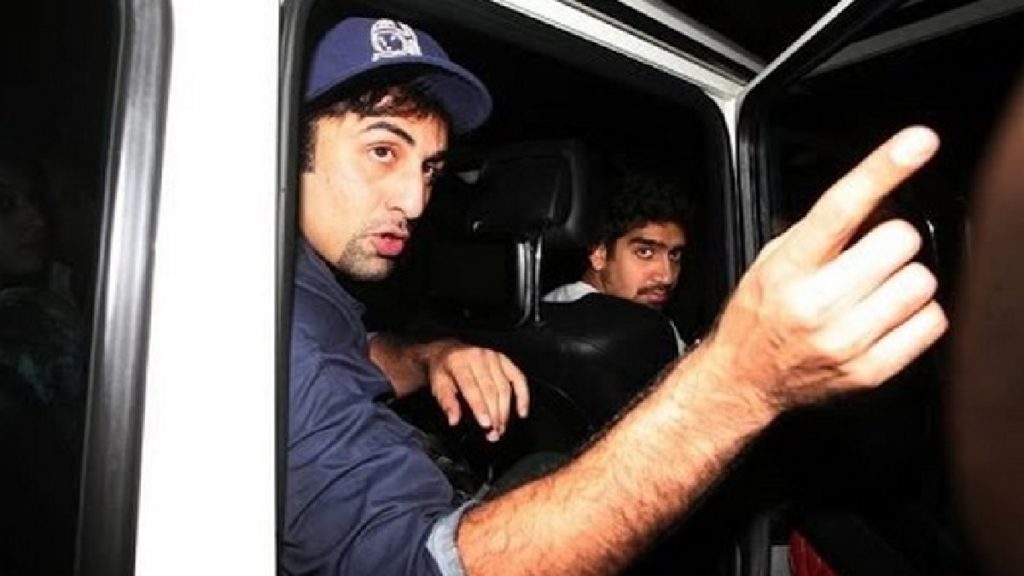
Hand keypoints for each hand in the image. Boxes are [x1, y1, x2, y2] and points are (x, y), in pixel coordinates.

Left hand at [425, 341, 528, 441]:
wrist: (448, 351)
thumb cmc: (443, 370)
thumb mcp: (437, 385)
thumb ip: (446, 402)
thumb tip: (454, 420)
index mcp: (459, 361)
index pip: (472, 387)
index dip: (480, 407)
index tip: (486, 424)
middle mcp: (478, 356)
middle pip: (491, 389)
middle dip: (494, 414)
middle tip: (494, 433)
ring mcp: (493, 356)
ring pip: (504, 387)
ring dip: (505, 410)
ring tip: (501, 428)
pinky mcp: (503, 359)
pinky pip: (518, 378)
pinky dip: (522, 395)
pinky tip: (522, 411)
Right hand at [703, 126, 948, 412]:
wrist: (744, 379)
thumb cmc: (759, 314)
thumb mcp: (773, 259)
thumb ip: (821, 230)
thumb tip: (880, 198)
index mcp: (788, 268)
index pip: (843, 206)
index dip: (884, 168)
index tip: (917, 142)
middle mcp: (816, 304)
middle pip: (900, 241)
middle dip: (890, 243)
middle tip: (869, 260)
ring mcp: (846, 340)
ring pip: (921, 282)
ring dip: (905, 280)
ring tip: (875, 292)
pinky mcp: (871, 369)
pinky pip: (931, 322)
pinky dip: (916, 315)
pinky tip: (886, 318)